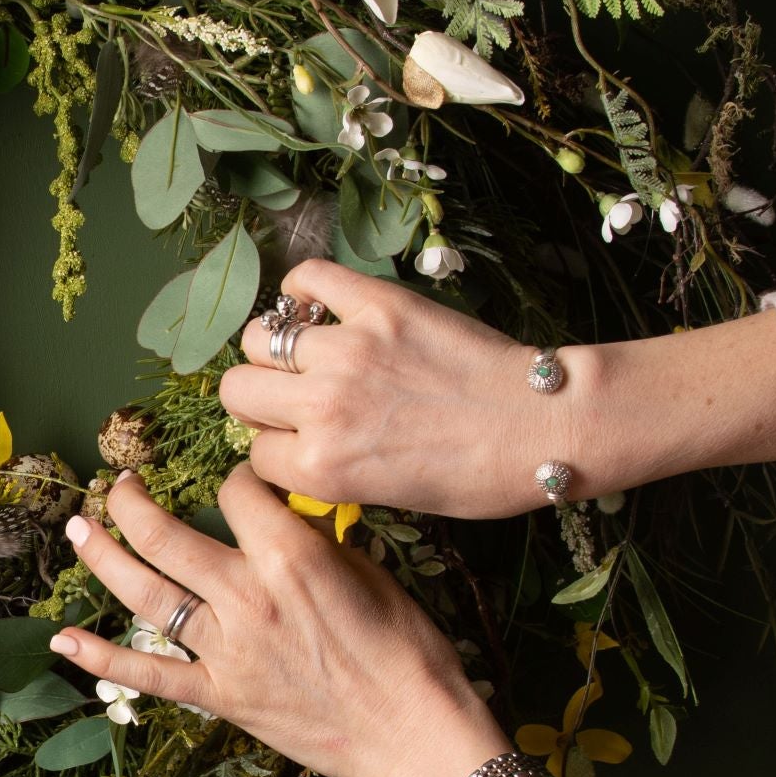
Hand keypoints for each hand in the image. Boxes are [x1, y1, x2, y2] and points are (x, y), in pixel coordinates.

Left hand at [48, 467, 505, 776]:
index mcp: (290, 558)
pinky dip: (102, 659)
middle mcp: (247, 599)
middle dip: (133, 503)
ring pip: (147, 595)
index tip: (237, 485)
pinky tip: (63, 640)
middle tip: (115, 484)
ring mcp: (227, 651)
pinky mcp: (221, 698)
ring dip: (104, 558)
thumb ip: (317, 541)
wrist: (415, 735)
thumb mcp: (372, 573)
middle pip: (167, 537)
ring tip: (77, 528)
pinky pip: (149, 675)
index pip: (235, 494)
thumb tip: (285, 520)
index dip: (234, 481)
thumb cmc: (410, 652)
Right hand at [218, 259, 775, 517]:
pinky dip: (304, 287)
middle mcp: (321, 409)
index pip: (254, 450)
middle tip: (295, 396)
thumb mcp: (389, 499)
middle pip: (236, 390)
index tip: (300, 440)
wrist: (539, 427)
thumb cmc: (475, 476)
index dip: (277, 445)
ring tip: (311, 350)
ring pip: (261, 337)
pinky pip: (309, 277)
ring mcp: (346, 351)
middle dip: (260, 397)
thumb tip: (292, 440)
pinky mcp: (377, 305)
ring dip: (278, 347)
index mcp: (321, 469)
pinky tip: (320, 303)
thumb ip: (329, 469)